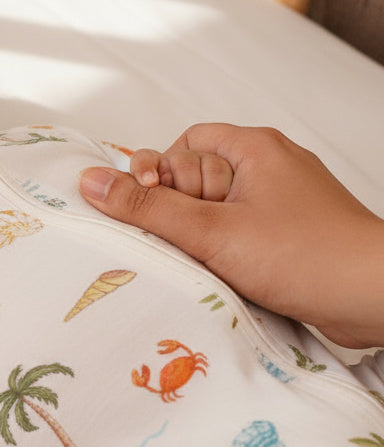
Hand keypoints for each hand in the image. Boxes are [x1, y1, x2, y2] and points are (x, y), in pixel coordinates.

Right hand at [80, 124, 383, 348]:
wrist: (378, 298)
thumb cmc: (304, 256)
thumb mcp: (211, 231)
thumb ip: (147, 206)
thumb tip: (90, 181)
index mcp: (250, 147)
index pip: (178, 148)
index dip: (156, 179)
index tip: (150, 211)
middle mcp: (265, 166)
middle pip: (192, 179)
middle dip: (176, 214)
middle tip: (181, 242)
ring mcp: (279, 201)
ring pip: (211, 212)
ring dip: (198, 239)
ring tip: (204, 263)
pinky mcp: (287, 234)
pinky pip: (235, 233)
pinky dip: (221, 253)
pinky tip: (222, 276)